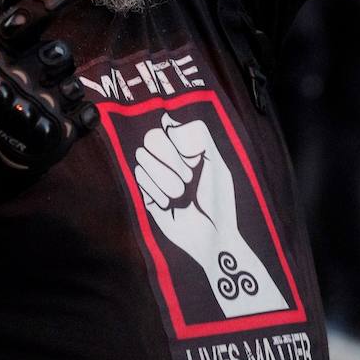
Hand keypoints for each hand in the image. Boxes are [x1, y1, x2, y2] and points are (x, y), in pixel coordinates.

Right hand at [0, 0, 97, 197]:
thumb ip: (4, 26)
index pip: (28, 16)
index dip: (53, 0)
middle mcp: (14, 79)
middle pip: (60, 51)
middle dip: (52, 61)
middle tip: (35, 77)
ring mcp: (37, 109)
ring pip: (74, 82)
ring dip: (62, 90)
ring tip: (40, 105)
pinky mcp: (57, 137)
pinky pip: (88, 112)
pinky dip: (79, 116)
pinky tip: (57, 121)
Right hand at [134, 112, 287, 316]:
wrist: (212, 238)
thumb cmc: (220, 201)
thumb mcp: (217, 164)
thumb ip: (199, 137)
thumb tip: (168, 121)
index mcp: (187, 147)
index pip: (166, 125)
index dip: (176, 141)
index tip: (194, 159)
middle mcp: (169, 157)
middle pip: (150, 138)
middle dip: (169, 161)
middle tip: (187, 180)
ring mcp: (155, 174)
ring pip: (141, 157)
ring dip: (164, 179)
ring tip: (180, 195)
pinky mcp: (145, 193)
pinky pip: (139, 178)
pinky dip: (156, 191)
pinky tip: (169, 204)